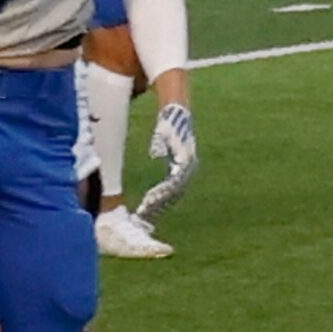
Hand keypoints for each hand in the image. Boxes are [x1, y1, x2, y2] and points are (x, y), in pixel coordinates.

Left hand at [138, 101, 197, 220]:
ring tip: (144, 214)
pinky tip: (150, 205)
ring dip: (160, 204)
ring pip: (174, 194)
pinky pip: (171, 190)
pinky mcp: (180, 172)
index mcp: (187, 161)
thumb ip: (160, 141)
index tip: (148, 201)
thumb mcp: (164, 130)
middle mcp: (189, 169)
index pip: (173, 183)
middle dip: (159, 203)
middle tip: (143, 212)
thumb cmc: (170, 123)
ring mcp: (186, 172)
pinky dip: (161, 198)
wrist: (178, 116)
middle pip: (174, 192)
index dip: (161, 193)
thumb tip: (156, 153)